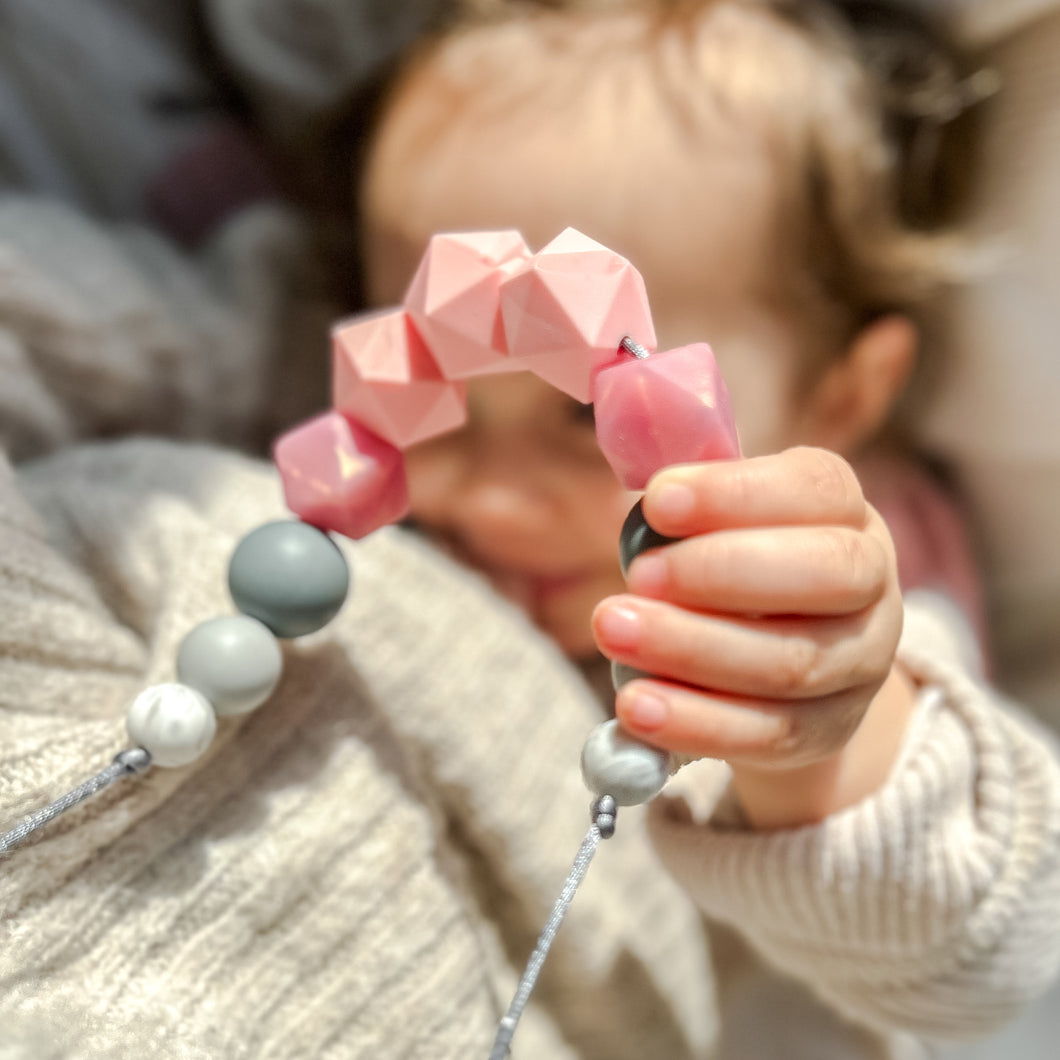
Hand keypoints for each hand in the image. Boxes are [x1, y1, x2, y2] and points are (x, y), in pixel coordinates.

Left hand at [591, 447, 915, 828]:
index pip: (815, 488)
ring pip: (791, 662)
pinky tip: (634, 706)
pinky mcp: (827, 731)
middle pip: (826, 572)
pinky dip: (695, 721)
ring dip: (690, 647)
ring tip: (612, 630)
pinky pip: (766, 733)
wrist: (785, 672)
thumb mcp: (720, 527)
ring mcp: (859, 665)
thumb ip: (686, 506)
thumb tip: (639, 492)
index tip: (656, 502)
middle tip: (637, 574)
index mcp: (845, 513)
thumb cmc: (734, 572)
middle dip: (720, 570)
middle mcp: (871, 584)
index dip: (736, 493)